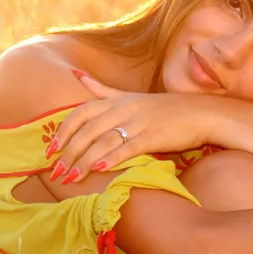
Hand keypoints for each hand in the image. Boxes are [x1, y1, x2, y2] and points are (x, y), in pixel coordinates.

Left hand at [47, 71, 216, 184]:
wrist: (202, 113)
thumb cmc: (165, 108)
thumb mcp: (131, 95)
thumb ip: (102, 89)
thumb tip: (76, 75)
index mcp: (116, 99)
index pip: (80, 113)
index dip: (63, 131)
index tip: (50, 150)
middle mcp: (124, 108)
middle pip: (88, 130)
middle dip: (69, 152)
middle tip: (56, 172)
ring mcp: (140, 121)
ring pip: (104, 140)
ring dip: (84, 160)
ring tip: (72, 178)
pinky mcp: (155, 136)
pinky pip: (129, 147)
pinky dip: (113, 157)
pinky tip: (100, 169)